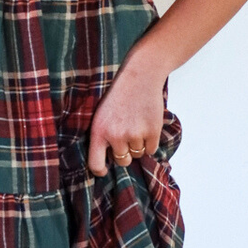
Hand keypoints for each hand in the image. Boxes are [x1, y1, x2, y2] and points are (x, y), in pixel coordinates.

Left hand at [87, 58, 166, 177]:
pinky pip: (151, 149)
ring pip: (138, 154)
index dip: (101, 171)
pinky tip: (147, 124)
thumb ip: (103, 137)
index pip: (95, 164)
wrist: (140, 76)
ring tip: (137, 124)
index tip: (104, 171)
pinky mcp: (152, 132)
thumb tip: (108, 161)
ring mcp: (135, 135)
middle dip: (126, 153)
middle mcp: (116, 136)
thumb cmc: (119, 96)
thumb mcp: (101, 115)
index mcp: (98, 132)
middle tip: (127, 134)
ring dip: (139, 144)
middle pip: (122, 161)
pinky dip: (151, 141)